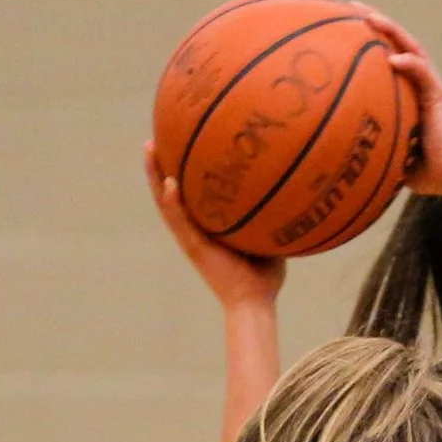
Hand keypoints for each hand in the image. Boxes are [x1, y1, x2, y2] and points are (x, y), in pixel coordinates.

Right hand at [142, 141, 284, 307]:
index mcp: (206, 227)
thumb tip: (291, 191)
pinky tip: (170, 182)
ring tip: (150, 149)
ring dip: (155, 176)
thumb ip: (272, 215)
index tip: (176, 143)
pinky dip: (173, 202)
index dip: (179, 170)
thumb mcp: (268, 238)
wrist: (255, 302)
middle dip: (159, 166)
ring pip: (165, 202)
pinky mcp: (194, 247)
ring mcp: (191, 237)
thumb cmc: (265, 277)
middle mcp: (193, 230)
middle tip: (153, 139)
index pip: (188, 194)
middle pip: (169, 192)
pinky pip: (179, 221)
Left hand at [353, 6, 441, 200]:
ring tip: (368, 17)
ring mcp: (433, 87)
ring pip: (412, 48)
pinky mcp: (440, 96)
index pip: (394, 57)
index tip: (349, 27)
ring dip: (391, 29)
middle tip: (352, 7)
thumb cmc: (433, 173)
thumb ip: (381, 148)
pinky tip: (392, 56)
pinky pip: (423, 71)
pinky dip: (409, 61)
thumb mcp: (398, 157)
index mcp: (414, 93)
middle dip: (378, 23)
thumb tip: (354, 159)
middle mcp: (424, 84)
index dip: (374, 40)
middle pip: (401, 43)